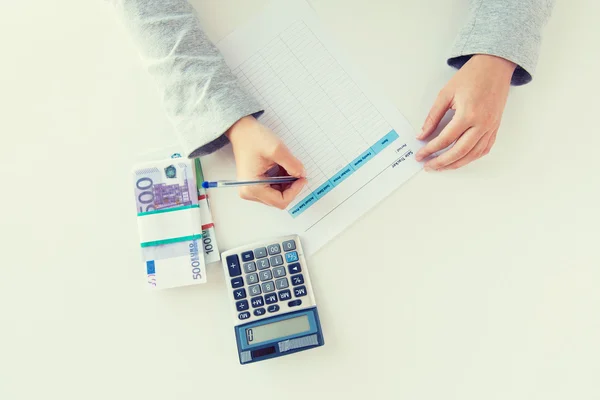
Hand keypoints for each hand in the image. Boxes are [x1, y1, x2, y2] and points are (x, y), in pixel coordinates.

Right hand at [226, 116, 306, 208]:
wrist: (241, 130)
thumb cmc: (253, 138)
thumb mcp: (277, 149)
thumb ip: (292, 165)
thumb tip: (302, 175)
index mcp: (252, 187)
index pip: (280, 201)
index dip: (295, 191)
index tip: (302, 177)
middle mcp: (249, 192)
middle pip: (279, 200)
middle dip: (291, 187)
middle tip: (297, 171)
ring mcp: (251, 189)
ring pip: (277, 195)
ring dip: (287, 183)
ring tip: (288, 167)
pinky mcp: (254, 185)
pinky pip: (273, 189)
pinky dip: (281, 180)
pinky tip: (282, 168)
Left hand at [416, 54, 515, 170]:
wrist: (495, 66)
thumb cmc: (471, 76)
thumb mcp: (445, 94)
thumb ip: (433, 117)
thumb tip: (422, 135)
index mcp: (468, 114)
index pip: (445, 139)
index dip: (430, 150)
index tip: (420, 155)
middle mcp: (482, 123)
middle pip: (459, 152)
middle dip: (441, 162)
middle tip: (428, 166)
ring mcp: (491, 127)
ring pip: (473, 154)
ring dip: (456, 164)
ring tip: (441, 167)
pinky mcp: (495, 127)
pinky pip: (484, 149)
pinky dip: (471, 157)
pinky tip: (460, 160)